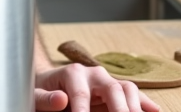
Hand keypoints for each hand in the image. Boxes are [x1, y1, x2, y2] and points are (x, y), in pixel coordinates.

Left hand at [34, 65, 159, 111]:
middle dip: (120, 109)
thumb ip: (45, 99)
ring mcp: (107, 82)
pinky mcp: (116, 92)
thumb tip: (61, 99)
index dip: (83, 111)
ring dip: (136, 107)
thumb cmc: (40, 91)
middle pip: (113, 88)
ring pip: (128, 89)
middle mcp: (94, 74)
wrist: (48, 85)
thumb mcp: (35, 95)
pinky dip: (146, 105)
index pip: (81, 94)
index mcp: (73, 73)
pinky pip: (135, 96)